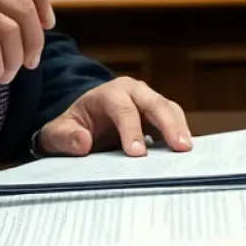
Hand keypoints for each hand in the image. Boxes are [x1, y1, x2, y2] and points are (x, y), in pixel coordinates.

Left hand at [38, 78, 191, 156]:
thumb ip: (65, 137)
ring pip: (169, 108)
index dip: (132, 130)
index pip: (124, 109)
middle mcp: (133, 91)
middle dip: (168, 124)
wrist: (84, 120)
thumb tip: (83, 142)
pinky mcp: (157, 111)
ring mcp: (148, 99)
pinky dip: (180, 131)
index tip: (137, 153)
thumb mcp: (58, 132)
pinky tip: (184, 149)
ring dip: (179, 127)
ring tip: (186, 149)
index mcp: (109, 93)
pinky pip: (173, 117)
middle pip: (155, 104)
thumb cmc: (73, 127)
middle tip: (179, 147)